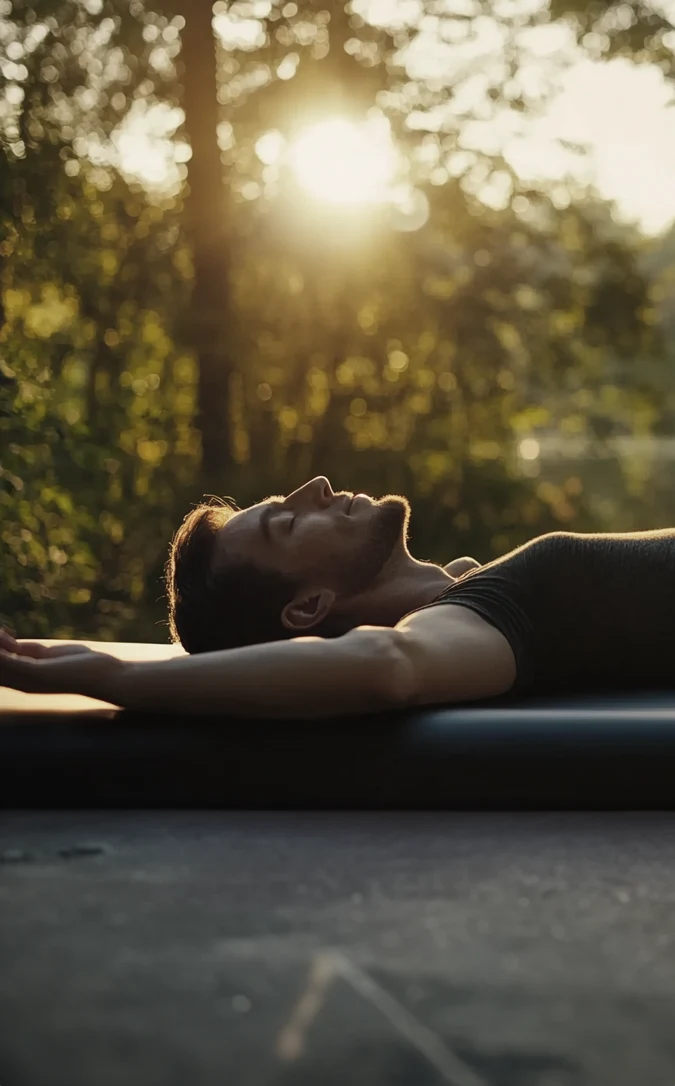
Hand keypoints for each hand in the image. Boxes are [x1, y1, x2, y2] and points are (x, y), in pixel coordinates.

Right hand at [0, 628, 123, 700]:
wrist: (107, 677)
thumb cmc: (82, 666)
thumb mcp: (49, 655)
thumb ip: (30, 652)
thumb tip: (10, 644)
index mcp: (23, 679)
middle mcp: (21, 683)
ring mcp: (29, 679)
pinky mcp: (38, 672)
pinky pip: (9, 660)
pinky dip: (0, 650)